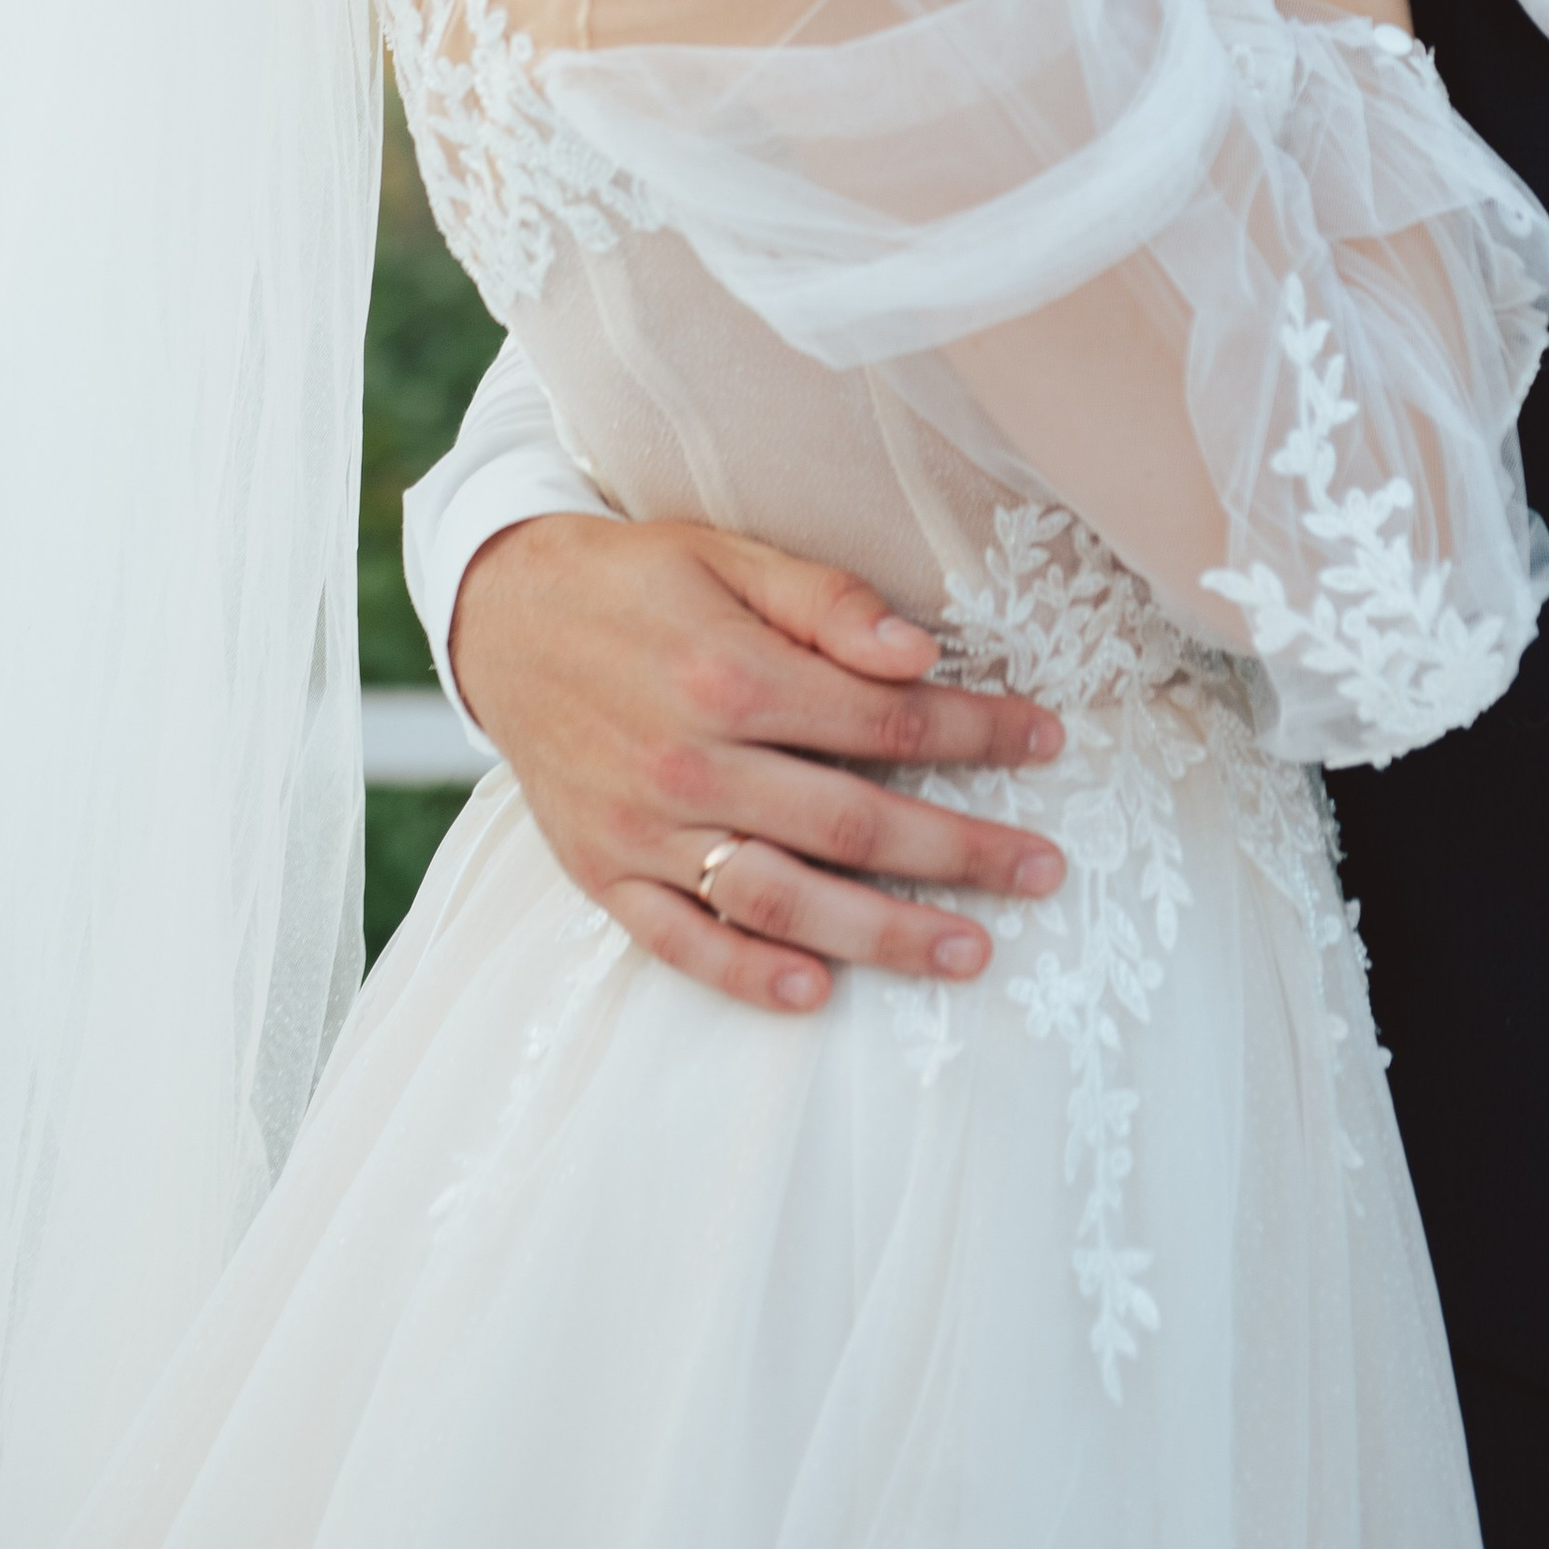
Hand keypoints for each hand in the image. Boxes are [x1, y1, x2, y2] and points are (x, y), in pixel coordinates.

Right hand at [450, 514, 1068, 1015]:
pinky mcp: (603, 872)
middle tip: (1045, 869)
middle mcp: (688, 758)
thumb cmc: (635, 580)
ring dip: (883, 932)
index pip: (884, 718)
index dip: (976, 732)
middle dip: (962, 849)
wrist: (501, 616)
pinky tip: (819, 993)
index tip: (1047, 741)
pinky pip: (680, 940)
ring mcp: (642, 826)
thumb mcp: (728, 555)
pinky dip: (748, 974)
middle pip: (853, 821)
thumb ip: (826, 601)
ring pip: (782, 897)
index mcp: (730, 671)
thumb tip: (920, 651)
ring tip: (970, 951)